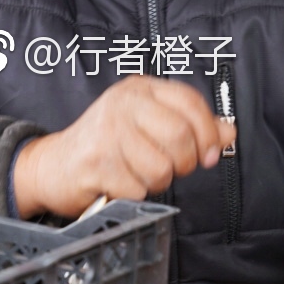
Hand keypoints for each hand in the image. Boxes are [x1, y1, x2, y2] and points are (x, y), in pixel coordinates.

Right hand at [12, 76, 235, 217]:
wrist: (54, 166)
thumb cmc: (107, 145)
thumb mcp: (148, 124)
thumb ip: (190, 126)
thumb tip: (229, 132)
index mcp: (139, 89)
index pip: (190, 103)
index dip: (209, 132)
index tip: (210, 153)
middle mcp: (122, 104)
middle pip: (181, 136)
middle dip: (185, 163)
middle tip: (173, 168)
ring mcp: (106, 132)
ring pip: (161, 168)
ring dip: (156, 182)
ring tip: (138, 174)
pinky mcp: (95, 164)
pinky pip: (138, 190)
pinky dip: (134, 195)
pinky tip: (119, 183)